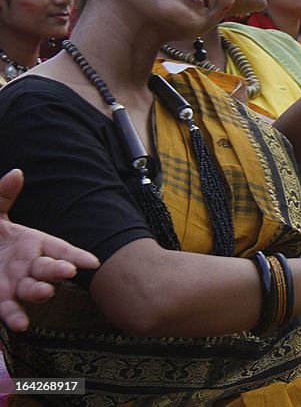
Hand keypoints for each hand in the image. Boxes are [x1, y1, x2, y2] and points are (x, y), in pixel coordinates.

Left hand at [0, 169, 99, 331]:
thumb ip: (3, 194)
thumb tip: (17, 172)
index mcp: (34, 243)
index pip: (61, 250)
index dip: (77, 256)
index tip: (93, 263)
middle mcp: (29, 265)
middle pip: (49, 268)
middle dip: (59, 270)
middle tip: (68, 272)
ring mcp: (15, 284)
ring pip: (33, 289)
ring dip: (39, 292)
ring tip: (44, 293)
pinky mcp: (0, 298)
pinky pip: (9, 309)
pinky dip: (16, 316)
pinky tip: (21, 325)